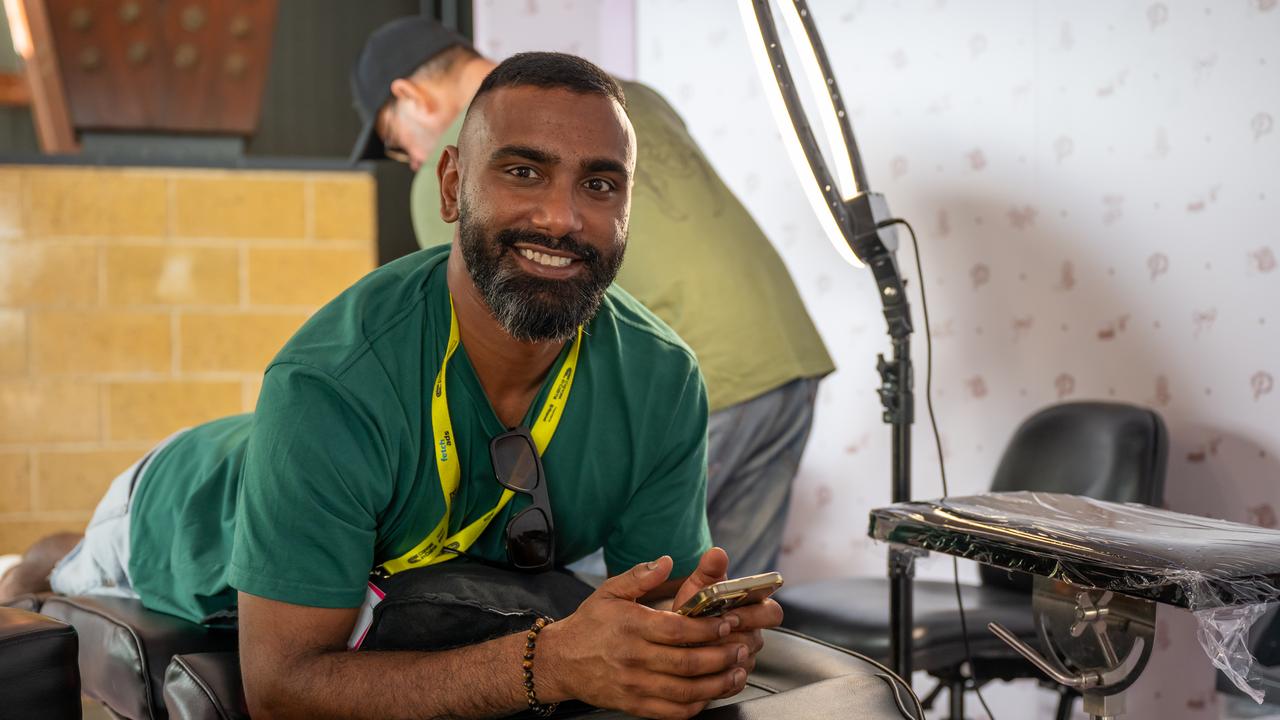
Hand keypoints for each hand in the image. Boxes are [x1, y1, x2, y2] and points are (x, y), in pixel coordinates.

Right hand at [539, 556, 750, 718]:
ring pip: (685, 690)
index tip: (727, 623)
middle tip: (741, 648)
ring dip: (717, 684)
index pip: (678, 629)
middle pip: (687, 662)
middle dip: (721, 656)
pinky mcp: (634, 705)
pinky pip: (672, 712)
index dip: (707, 628)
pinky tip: (710, 694)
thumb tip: (667, 561)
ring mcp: (634, 685)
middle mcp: (634, 658)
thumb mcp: (609, 592)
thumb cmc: (588, 625)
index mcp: (631, 626)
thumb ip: (639, 576)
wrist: (560, 661)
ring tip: (736, 673)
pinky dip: (696, 705)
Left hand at [672, 548, 783, 686]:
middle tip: (713, 634)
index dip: (754, 614)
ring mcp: (745, 659)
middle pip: (757, 639)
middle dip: (734, 637)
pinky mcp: (733, 680)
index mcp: (753, 609)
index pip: (772, 612)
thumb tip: (717, 552)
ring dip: (721, 656)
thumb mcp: (698, 587)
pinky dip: (715, 675)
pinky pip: (732, 682)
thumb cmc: (692, 608)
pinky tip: (699, 669)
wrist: (672, 636)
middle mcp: (753, 634)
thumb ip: (709, 570)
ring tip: (699, 650)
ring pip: (743, 662)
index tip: (731, 614)